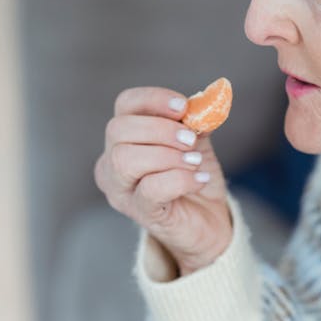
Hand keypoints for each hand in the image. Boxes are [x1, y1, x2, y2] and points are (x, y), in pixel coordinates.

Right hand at [94, 86, 232, 278]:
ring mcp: (121, 191)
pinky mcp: (140, 213)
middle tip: (190, 140)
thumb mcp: (197, 141)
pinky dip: (181, 179)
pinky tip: (199, 179)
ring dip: (167, 155)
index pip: (125, 104)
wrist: (209, 221)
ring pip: (125, 159)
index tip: (183, 107)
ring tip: (194, 161)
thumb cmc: (194, 176)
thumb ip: (195, 120)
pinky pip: (151, 189)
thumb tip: (202, 103)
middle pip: (119, 130)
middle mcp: (112, 163)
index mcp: (124, 137)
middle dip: (160, 130)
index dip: (153, 99)